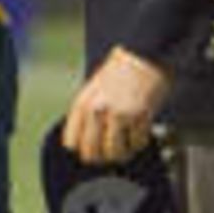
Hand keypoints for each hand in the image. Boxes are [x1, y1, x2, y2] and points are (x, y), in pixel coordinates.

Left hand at [62, 46, 168, 165]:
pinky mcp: (139, 116)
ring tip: (127, 145)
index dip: (82, 149)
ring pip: (115, 154)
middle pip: (91, 154)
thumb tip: (84, 144)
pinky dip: (139, 143)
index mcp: (82, 105)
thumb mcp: (92, 92)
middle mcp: (97, 111)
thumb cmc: (118, 73)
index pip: (71, 143)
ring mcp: (119, 115)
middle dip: (101, 158)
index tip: (91, 149)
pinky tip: (139, 132)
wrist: (142, 55)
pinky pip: (137, 144)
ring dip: (122, 153)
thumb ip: (86, 116)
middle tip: (110, 153)